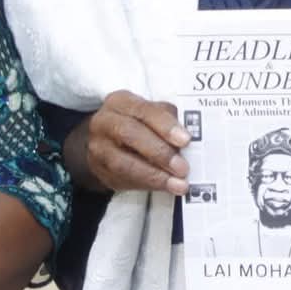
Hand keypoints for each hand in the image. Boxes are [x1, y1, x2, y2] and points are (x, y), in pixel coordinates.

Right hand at [75, 90, 189, 195]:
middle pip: (129, 134)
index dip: (165, 125)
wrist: (105, 142)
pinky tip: (165, 188)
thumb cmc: (137, 124)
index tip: (186, 140)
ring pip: (123, 163)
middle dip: (159, 152)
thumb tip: (192, 133)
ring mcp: (98, 148)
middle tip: (183, 168)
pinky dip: (147, 185)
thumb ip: (168, 119)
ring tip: (178, 184)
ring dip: (154, 176)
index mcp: (121, 102)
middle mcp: (104, 122)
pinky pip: (123, 180)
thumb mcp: (151, 114)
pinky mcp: (100, 171)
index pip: (143, 110)